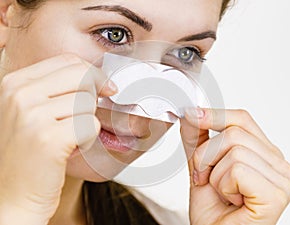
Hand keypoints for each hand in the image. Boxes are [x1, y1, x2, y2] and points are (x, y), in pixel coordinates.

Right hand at [0, 54, 116, 223]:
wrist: (11, 196)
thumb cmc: (27, 155)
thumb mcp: (31, 112)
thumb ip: (55, 90)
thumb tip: (97, 78)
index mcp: (15, 83)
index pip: (67, 61)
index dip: (92, 73)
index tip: (104, 88)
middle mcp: (20, 95)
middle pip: (82, 76)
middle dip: (94, 96)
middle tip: (84, 117)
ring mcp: (32, 115)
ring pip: (88, 103)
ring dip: (86, 123)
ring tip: (68, 139)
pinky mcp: (48, 138)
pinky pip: (90, 124)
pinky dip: (88, 139)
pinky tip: (70, 150)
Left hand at [181, 108, 289, 224]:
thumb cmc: (213, 211)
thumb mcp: (201, 167)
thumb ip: (198, 140)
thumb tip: (191, 113)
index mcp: (263, 153)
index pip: (242, 119)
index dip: (215, 115)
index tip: (192, 115)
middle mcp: (277, 163)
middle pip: (234, 132)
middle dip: (206, 156)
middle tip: (205, 178)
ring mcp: (281, 179)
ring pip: (234, 150)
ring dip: (214, 174)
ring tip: (221, 192)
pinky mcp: (276, 194)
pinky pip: (237, 169)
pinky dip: (223, 185)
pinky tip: (231, 200)